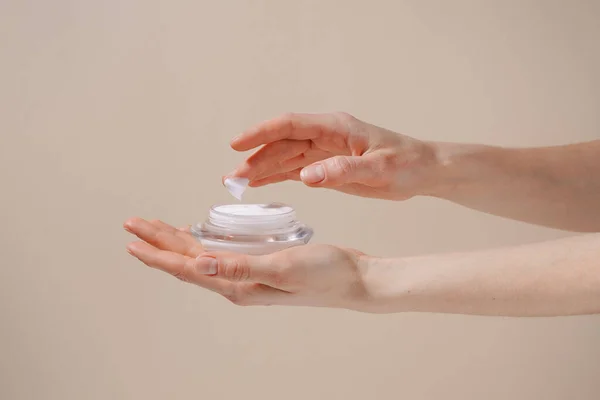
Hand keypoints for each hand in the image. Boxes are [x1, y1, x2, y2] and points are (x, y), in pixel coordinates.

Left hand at [124, 217, 374, 310]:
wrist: (354, 280)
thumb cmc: (325, 274)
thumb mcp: (283, 267)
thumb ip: (241, 267)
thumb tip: (198, 266)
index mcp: (238, 285)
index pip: (187, 268)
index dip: (157, 254)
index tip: (132, 240)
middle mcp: (237, 283)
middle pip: (187, 262)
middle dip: (158, 244)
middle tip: (133, 225)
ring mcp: (248, 276)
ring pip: (201, 257)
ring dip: (176, 243)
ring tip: (156, 230)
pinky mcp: (259, 266)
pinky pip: (220, 255)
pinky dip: (203, 244)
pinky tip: (200, 237)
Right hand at [226, 112, 439, 199]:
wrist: (423, 171)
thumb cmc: (407, 164)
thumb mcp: (380, 168)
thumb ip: (343, 171)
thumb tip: (307, 177)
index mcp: (336, 127)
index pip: (290, 125)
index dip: (261, 133)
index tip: (237, 144)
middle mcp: (326, 136)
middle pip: (282, 144)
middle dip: (255, 159)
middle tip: (231, 178)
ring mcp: (325, 151)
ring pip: (285, 158)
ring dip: (261, 169)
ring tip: (237, 184)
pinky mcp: (327, 167)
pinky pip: (296, 170)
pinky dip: (276, 177)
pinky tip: (260, 184)